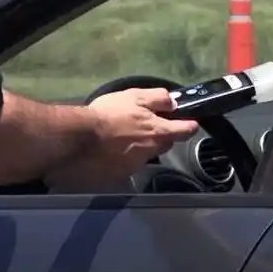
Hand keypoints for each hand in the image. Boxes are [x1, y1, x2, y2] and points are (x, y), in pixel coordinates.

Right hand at [43, 88, 198, 191]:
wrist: (81, 140)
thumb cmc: (109, 114)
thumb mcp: (135, 96)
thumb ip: (157, 98)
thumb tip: (173, 102)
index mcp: (158, 132)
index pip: (185, 131)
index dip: (190, 126)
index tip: (190, 123)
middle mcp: (152, 151)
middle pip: (166, 144)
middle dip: (162, 136)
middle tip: (149, 127)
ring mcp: (136, 165)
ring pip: (147, 154)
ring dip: (142, 147)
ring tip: (125, 139)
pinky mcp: (121, 175)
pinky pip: (129, 164)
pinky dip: (125, 157)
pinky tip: (113, 150)